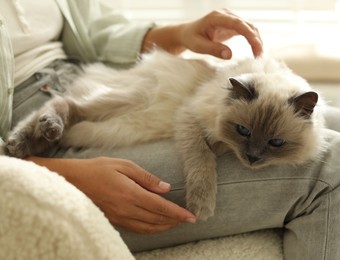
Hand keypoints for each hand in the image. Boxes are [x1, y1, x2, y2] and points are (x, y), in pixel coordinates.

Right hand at [26, 156, 195, 233]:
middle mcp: (126, 209)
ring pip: (148, 228)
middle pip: (157, 220)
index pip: (160, 207)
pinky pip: (137, 229)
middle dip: (175, 220)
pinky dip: (151, 229)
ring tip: (176, 222)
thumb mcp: (123, 165)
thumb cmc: (97, 169)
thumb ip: (146, 177)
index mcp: (130, 194)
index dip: (178, 213)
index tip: (191, 216)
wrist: (71, 181)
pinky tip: (156, 224)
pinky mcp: (114, 220)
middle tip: (188, 219)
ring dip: (164, 227)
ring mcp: (119, 217)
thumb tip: (165, 187)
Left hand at [180, 9, 262, 58]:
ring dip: (256, 40)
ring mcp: (230, 18)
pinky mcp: (233, 24)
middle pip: (246, 25)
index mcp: (216, 17)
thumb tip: (229, 56)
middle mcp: (226, 15)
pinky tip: (255, 50)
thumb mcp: (198, 46)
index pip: (237, 23)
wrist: (187, 33)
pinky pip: (246, 31)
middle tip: (260, 56)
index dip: (248, 33)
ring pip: (249, 27)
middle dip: (256, 39)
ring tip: (259, 55)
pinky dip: (252, 40)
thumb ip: (213, 50)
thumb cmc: (191, 38)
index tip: (256, 45)